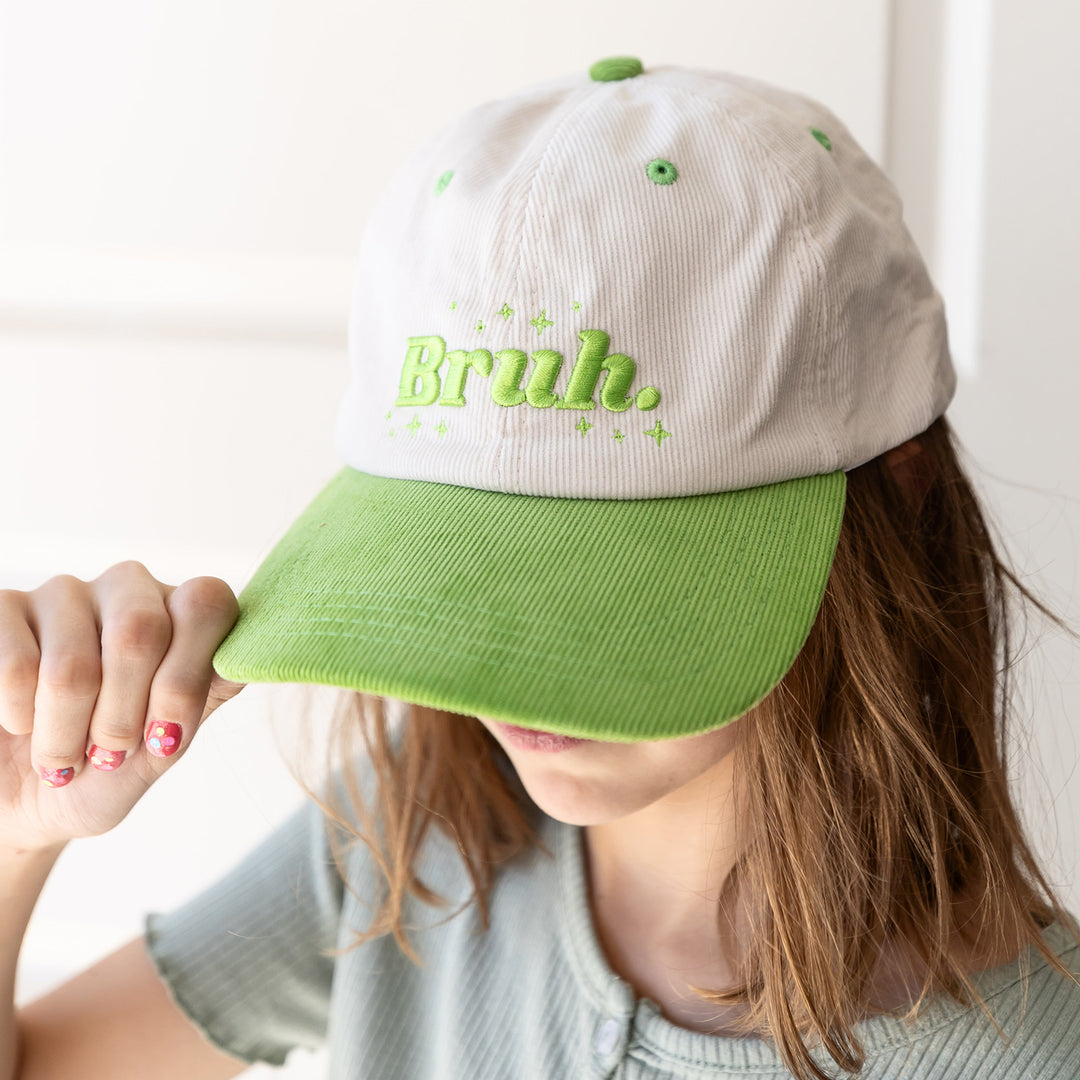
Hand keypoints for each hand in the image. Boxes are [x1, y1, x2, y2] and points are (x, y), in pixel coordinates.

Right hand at [0, 561, 246, 852]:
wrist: (24, 804)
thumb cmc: (105, 774)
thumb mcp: (164, 748)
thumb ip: (201, 700)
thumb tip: (240, 662)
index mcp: (185, 614)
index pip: (207, 603)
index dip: (186, 676)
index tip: (166, 736)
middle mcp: (132, 589)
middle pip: (141, 631)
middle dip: (123, 716)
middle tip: (108, 753)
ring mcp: (66, 592)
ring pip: (72, 664)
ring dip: (65, 734)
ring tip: (62, 755)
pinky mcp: (5, 607)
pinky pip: (15, 665)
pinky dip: (20, 717)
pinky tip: (21, 723)